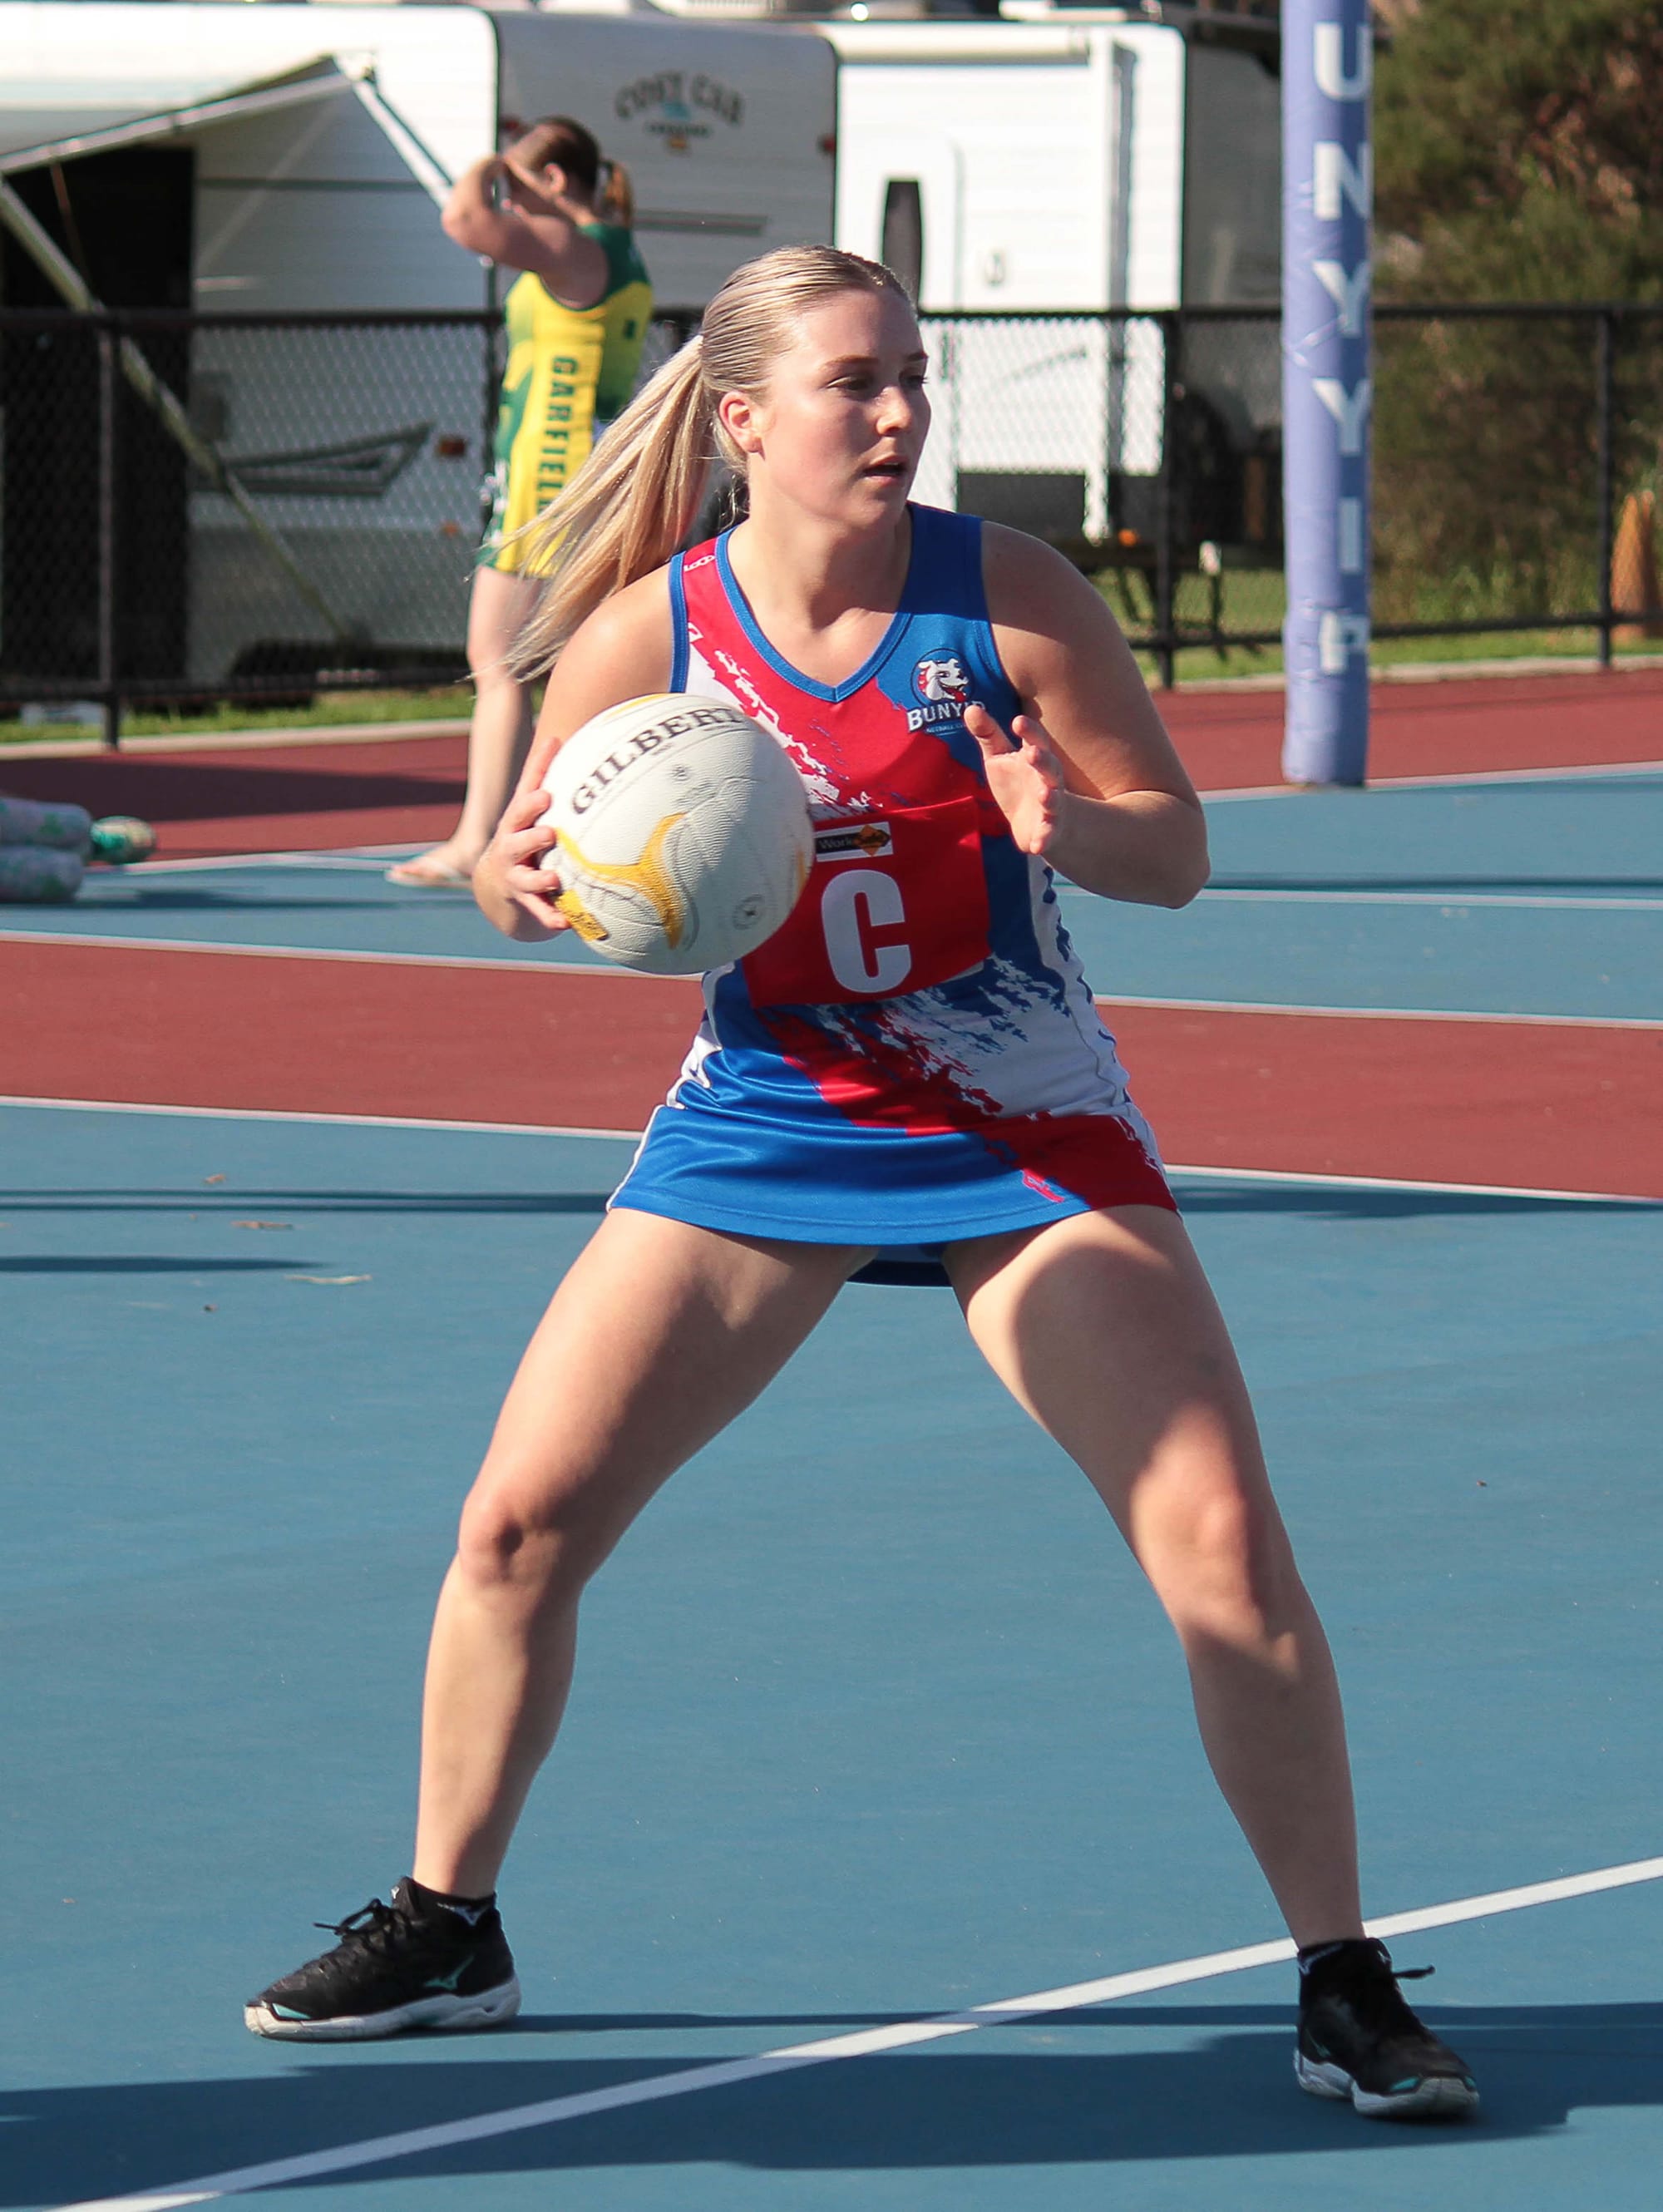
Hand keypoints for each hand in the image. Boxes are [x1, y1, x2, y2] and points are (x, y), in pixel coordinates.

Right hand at [475, 787, 570, 938]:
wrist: (496, 887)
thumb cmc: (522, 837)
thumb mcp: (526, 809)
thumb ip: (539, 776)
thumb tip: (555, 736)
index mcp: (516, 824)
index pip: (523, 804)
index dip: (533, 794)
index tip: (547, 791)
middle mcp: (511, 849)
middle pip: (516, 839)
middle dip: (531, 834)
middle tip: (549, 832)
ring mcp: (515, 876)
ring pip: (525, 878)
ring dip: (539, 877)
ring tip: (553, 877)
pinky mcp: (525, 902)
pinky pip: (538, 911)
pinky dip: (550, 917)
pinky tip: (565, 923)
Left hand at [964, 704, 1072, 857]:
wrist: (1037, 822)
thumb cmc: (1018, 782)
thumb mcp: (1000, 758)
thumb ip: (987, 734)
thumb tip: (970, 707)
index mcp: (1035, 758)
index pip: (1035, 740)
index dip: (1029, 731)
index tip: (1018, 721)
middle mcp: (1047, 779)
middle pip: (1050, 766)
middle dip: (1043, 760)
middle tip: (1032, 753)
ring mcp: (1051, 805)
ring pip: (1054, 799)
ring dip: (1051, 797)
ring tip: (1045, 795)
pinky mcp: (1048, 830)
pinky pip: (1048, 834)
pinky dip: (1044, 839)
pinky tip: (1036, 847)